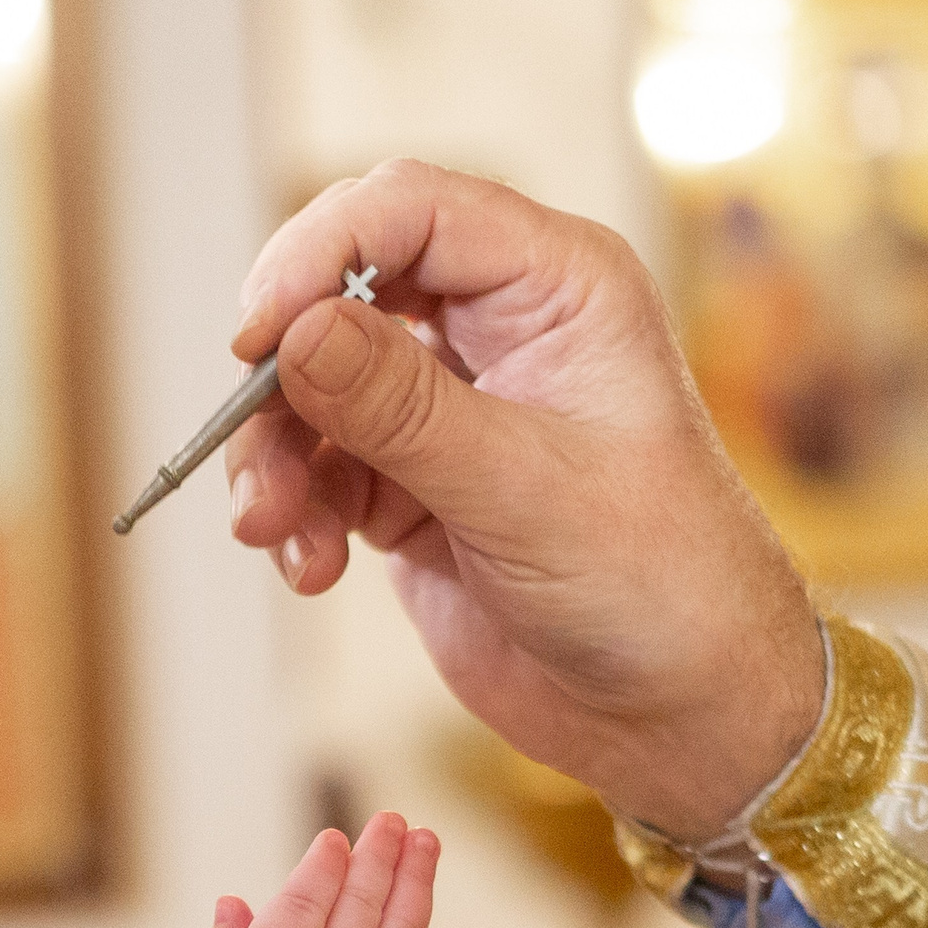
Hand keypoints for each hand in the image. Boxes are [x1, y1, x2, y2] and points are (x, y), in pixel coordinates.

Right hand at [226, 160, 824, 841]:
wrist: (681, 715)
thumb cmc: (659, 587)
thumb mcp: (526, 490)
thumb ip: (402, 408)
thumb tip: (296, 331)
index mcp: (557, 288)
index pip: (409, 211)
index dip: (319, 255)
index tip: (259, 339)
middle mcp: (500, 330)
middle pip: (342, 291)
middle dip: (282, 366)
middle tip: (246, 435)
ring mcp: (451, 409)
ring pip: (314, 387)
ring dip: (274, 455)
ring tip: (273, 529)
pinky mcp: (414, 486)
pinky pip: (318, 468)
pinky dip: (295, 512)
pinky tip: (312, 567)